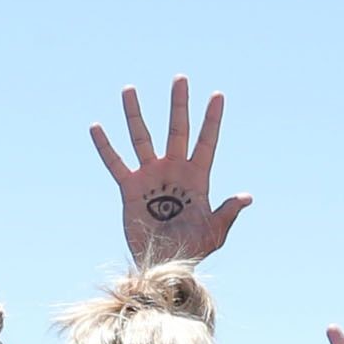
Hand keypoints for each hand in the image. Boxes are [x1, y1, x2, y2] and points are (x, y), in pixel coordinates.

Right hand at [91, 77, 251, 266]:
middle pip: (176, 130)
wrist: (163, 264)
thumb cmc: (192, 250)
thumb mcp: (214, 233)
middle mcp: (174, 170)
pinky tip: (97, 126)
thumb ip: (227, 213)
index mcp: (198, 177)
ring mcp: (151, 177)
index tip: (218, 95)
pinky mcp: (130, 189)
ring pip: (142, 138)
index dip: (212, 119)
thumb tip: (246, 197)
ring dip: (135, 114)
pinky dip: (106, 146)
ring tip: (129, 89)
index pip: (206, 141)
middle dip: (179, 105)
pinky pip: (115, 163)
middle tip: (180, 78)